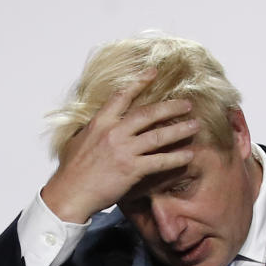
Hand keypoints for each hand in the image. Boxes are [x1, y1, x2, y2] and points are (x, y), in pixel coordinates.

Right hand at [41, 67, 200, 223]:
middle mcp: (114, 132)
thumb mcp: (79, 141)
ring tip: (195, 126)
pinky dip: (176, 158)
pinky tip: (188, 155)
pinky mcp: (132, 169)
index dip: (139, 82)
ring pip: (158, 136)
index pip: (122, 96)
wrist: (70, 193)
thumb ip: (95, 130)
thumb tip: (102, 124)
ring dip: (179, 130)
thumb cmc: (72, 171)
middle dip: (170, 106)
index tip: (154, 72)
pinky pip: (160, 161)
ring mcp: (124, 150)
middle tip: (187, 103)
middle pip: (148, 113)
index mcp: (100, 122)